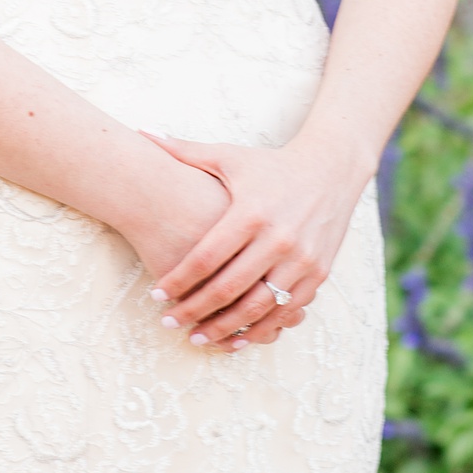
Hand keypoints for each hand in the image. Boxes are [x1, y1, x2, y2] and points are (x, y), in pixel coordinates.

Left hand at [116, 151, 303, 350]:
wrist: (331, 170)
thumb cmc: (270, 165)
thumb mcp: (230, 157)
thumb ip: (185, 151)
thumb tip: (142, 133)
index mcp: (250, 212)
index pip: (206, 257)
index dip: (179, 279)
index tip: (156, 294)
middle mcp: (277, 238)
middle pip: (228, 288)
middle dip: (195, 310)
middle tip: (169, 323)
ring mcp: (300, 260)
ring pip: (257, 308)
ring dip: (225, 328)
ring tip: (197, 338)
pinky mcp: (317, 274)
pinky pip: (286, 312)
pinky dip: (260, 330)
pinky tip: (237, 339)